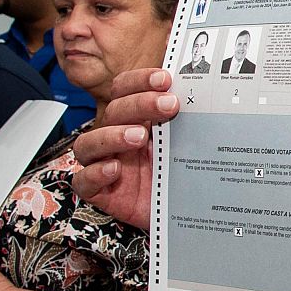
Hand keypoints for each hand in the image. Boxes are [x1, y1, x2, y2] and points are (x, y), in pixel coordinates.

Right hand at [70, 68, 177, 229]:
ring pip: (88, 144)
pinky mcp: (101, 193)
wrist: (185, 212)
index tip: (164, 79)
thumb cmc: (183, 174)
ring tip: (139, 136)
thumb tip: (207, 92)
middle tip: (169, 105)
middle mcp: (117, 138)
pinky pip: (83, 181)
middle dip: (139, 104)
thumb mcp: (188, 143)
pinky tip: (115, 168)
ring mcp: (106, 163)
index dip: (139, 81)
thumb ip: (189, 120)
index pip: (124, 90)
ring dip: (111, 135)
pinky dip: (95, 173)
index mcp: (135, 119)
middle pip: (112, 112)